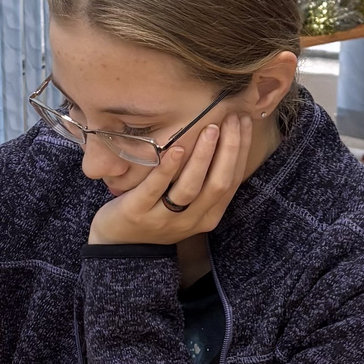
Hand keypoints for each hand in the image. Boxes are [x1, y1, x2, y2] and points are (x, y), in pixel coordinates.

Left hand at [87, 114, 258, 248]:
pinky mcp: (137, 212)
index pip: (233, 180)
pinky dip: (169, 169)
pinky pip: (156, 189)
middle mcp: (191, 219)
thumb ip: (203, 181)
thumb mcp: (186, 204)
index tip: (245, 120)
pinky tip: (177, 148)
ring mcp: (164, 218)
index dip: (241, 150)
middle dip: (229, 149)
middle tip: (230, 119)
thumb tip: (223, 138)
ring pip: (191, 188)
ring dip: (203, 156)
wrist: (118, 245)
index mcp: (208, 216)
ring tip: (210, 129)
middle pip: (219, 183)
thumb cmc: (156, 214)